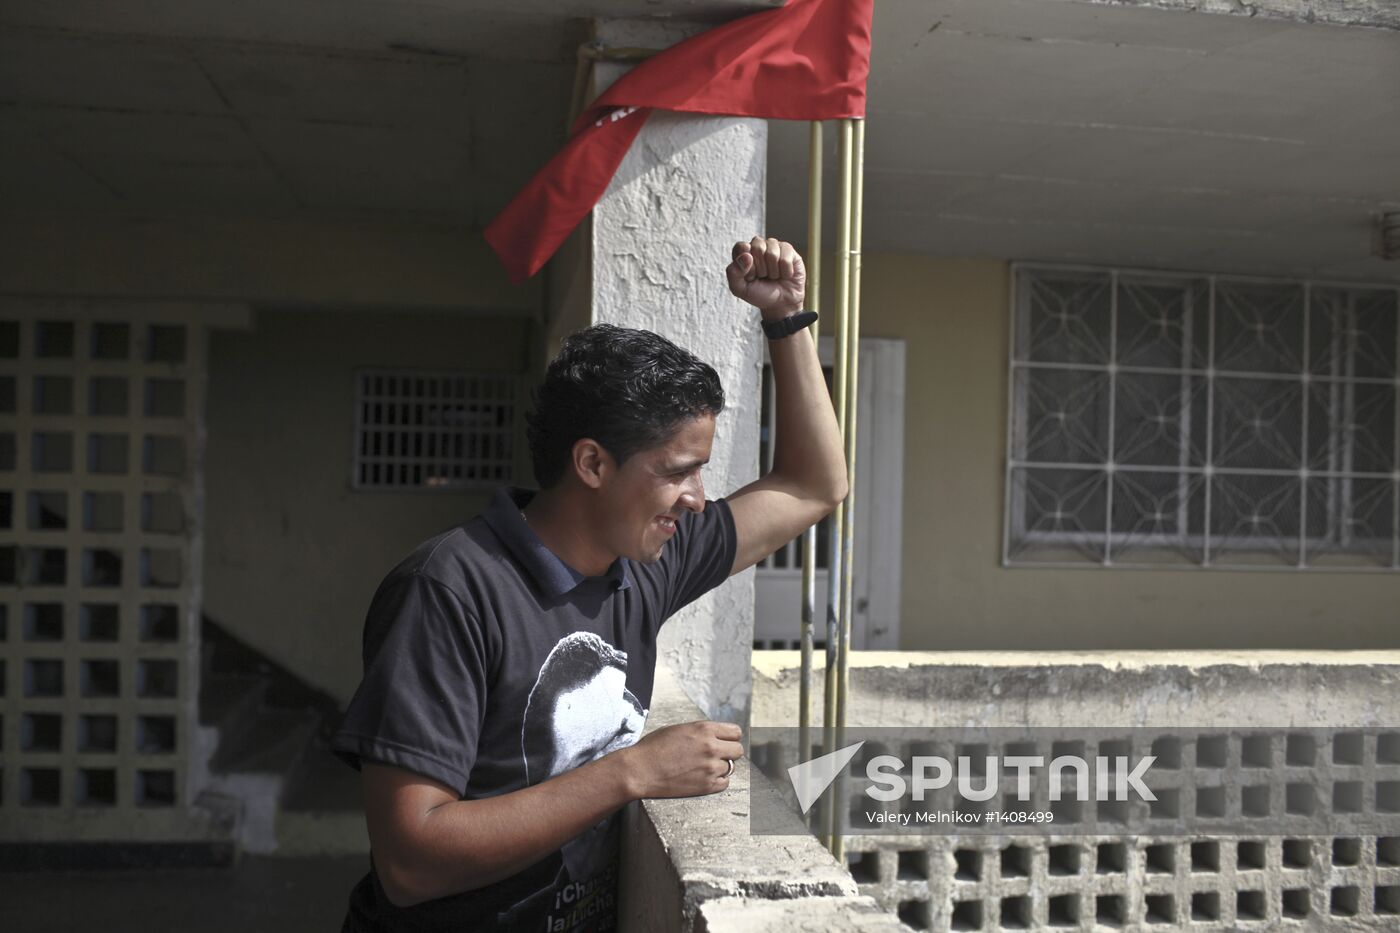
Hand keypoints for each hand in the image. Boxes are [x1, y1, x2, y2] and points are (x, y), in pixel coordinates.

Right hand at [617, 720, 743, 798]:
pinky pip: (724, 783)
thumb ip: (702, 732)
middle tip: (717, 756)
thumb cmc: (654, 748)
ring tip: (702, 767)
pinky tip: (703, 777)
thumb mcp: (680, 729)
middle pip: (738, 750)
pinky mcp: (706, 786)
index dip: (730, 737)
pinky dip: (717, 781)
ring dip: (720, 767)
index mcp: (704, 729)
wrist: (640, 770)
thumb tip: (717, 737)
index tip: (725, 742)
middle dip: (729, 752)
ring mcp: (710, 767)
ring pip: (730, 767)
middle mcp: (711, 747)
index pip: (736, 732)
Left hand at [726, 236, 805, 320]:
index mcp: (743, 251)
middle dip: (760, 269)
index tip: (749, 276)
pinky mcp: (789, 250)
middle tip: (763, 277)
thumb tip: (747, 255)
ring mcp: (774, 246)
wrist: (781, 304)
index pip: (741, 247)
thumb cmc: (759, 294)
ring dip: (773, 272)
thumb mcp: (739, 288)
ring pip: (772, 253)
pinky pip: (785, 259)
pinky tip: (784, 275)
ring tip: (773, 276)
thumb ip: (733, 272)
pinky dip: (785, 273)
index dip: (745, 264)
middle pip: (758, 248)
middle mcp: (758, 245)